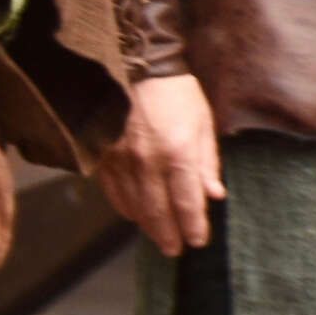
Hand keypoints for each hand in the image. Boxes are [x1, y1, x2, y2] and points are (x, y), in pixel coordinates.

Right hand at [101, 71, 224, 254]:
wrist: (135, 64)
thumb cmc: (175, 92)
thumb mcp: (202, 123)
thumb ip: (207, 162)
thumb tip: (213, 194)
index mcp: (177, 153)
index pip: (187, 201)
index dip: (193, 225)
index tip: (196, 241)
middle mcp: (147, 161)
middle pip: (157, 209)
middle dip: (167, 233)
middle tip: (173, 250)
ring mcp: (120, 159)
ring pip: (132, 203)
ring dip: (146, 223)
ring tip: (156, 235)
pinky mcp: (101, 154)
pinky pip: (112, 189)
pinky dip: (123, 205)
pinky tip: (131, 213)